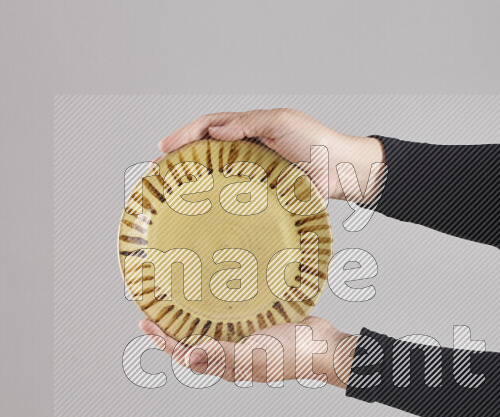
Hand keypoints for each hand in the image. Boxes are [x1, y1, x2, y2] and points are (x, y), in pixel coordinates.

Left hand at [139, 316, 357, 388]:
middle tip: (155, 310)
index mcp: (228, 365)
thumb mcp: (253, 355)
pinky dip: (221, 309)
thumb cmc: (292, 354)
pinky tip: (219, 295)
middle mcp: (235, 355)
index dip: (164, 340)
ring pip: (214, 330)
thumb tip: (186, 359)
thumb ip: (221, 356)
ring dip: (196, 318)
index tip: (144, 323)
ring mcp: (249, 341)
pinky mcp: (262, 327)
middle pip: (196, 343)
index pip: (186, 354)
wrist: (326, 347)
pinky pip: (235, 319)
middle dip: (174, 329)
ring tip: (180, 301)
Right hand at [156, 108, 384, 202]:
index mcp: (248, 129)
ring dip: (193, 183)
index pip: (209, 127)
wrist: (342, 170)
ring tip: (171, 193)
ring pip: (216, 177)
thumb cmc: (316, 142)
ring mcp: (252, 174)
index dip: (184, 136)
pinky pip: (235, 199)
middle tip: (157, 173)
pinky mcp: (262, 196)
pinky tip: (203, 211)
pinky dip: (216, 203)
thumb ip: (248, 124)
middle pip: (205, 153)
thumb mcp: (280, 122)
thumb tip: (215, 131)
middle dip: (179, 161)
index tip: (164, 148)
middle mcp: (246, 151)